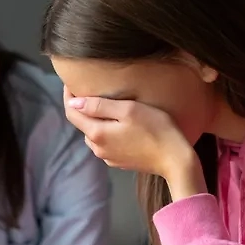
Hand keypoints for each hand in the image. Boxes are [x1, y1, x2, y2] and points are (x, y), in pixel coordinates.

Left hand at [63, 87, 207, 200]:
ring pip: (95, 133)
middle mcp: (98, 148)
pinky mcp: (120, 162)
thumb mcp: (128, 110)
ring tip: (109, 106)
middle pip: (83, 124)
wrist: (175, 160)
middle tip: (93, 90)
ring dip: (97, 120)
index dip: (69, 96)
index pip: (72, 112)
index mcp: (97, 134)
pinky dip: (108, 131)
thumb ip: (99, 105)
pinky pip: (107, 143)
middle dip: (84, 108)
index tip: (72, 82)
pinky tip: (122, 125)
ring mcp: (108, 157)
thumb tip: (74, 102)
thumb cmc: (156, 129)